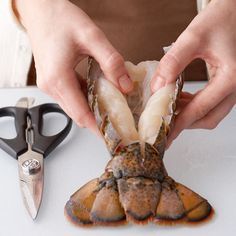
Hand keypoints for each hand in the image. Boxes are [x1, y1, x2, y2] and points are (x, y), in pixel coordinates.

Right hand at [14, 0, 132, 133]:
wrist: (40, 9)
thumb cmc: (60, 18)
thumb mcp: (91, 37)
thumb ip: (111, 62)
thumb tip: (125, 85)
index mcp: (58, 78)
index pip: (81, 114)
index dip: (97, 128)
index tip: (111, 136)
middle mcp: (51, 86)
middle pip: (77, 114)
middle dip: (97, 121)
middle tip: (117, 124)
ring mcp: (50, 84)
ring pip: (74, 107)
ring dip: (92, 110)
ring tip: (112, 110)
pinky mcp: (53, 80)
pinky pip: (71, 97)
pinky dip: (85, 100)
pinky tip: (98, 94)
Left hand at [151, 0, 235, 144]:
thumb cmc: (221, 19)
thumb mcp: (194, 37)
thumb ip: (174, 62)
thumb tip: (158, 87)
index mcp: (231, 77)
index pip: (200, 109)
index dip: (179, 125)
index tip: (165, 137)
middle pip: (208, 118)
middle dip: (184, 123)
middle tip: (164, 124)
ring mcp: (234, 87)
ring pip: (210, 113)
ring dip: (188, 115)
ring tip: (168, 109)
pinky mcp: (228, 85)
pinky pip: (211, 103)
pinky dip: (194, 106)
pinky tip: (180, 98)